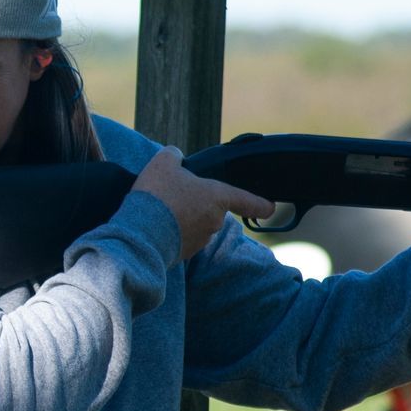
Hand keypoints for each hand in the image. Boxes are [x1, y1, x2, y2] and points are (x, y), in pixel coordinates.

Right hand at [134, 146, 278, 261]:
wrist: (140, 232)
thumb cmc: (158, 194)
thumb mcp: (163, 162)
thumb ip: (174, 155)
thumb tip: (175, 157)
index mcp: (217, 197)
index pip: (247, 201)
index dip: (260, 204)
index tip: (270, 208)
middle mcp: (215, 221)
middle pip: (211, 210)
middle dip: (196, 204)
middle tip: (172, 196)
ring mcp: (200, 240)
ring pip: (195, 225)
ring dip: (182, 219)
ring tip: (159, 211)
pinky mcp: (184, 254)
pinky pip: (181, 239)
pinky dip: (171, 232)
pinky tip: (154, 225)